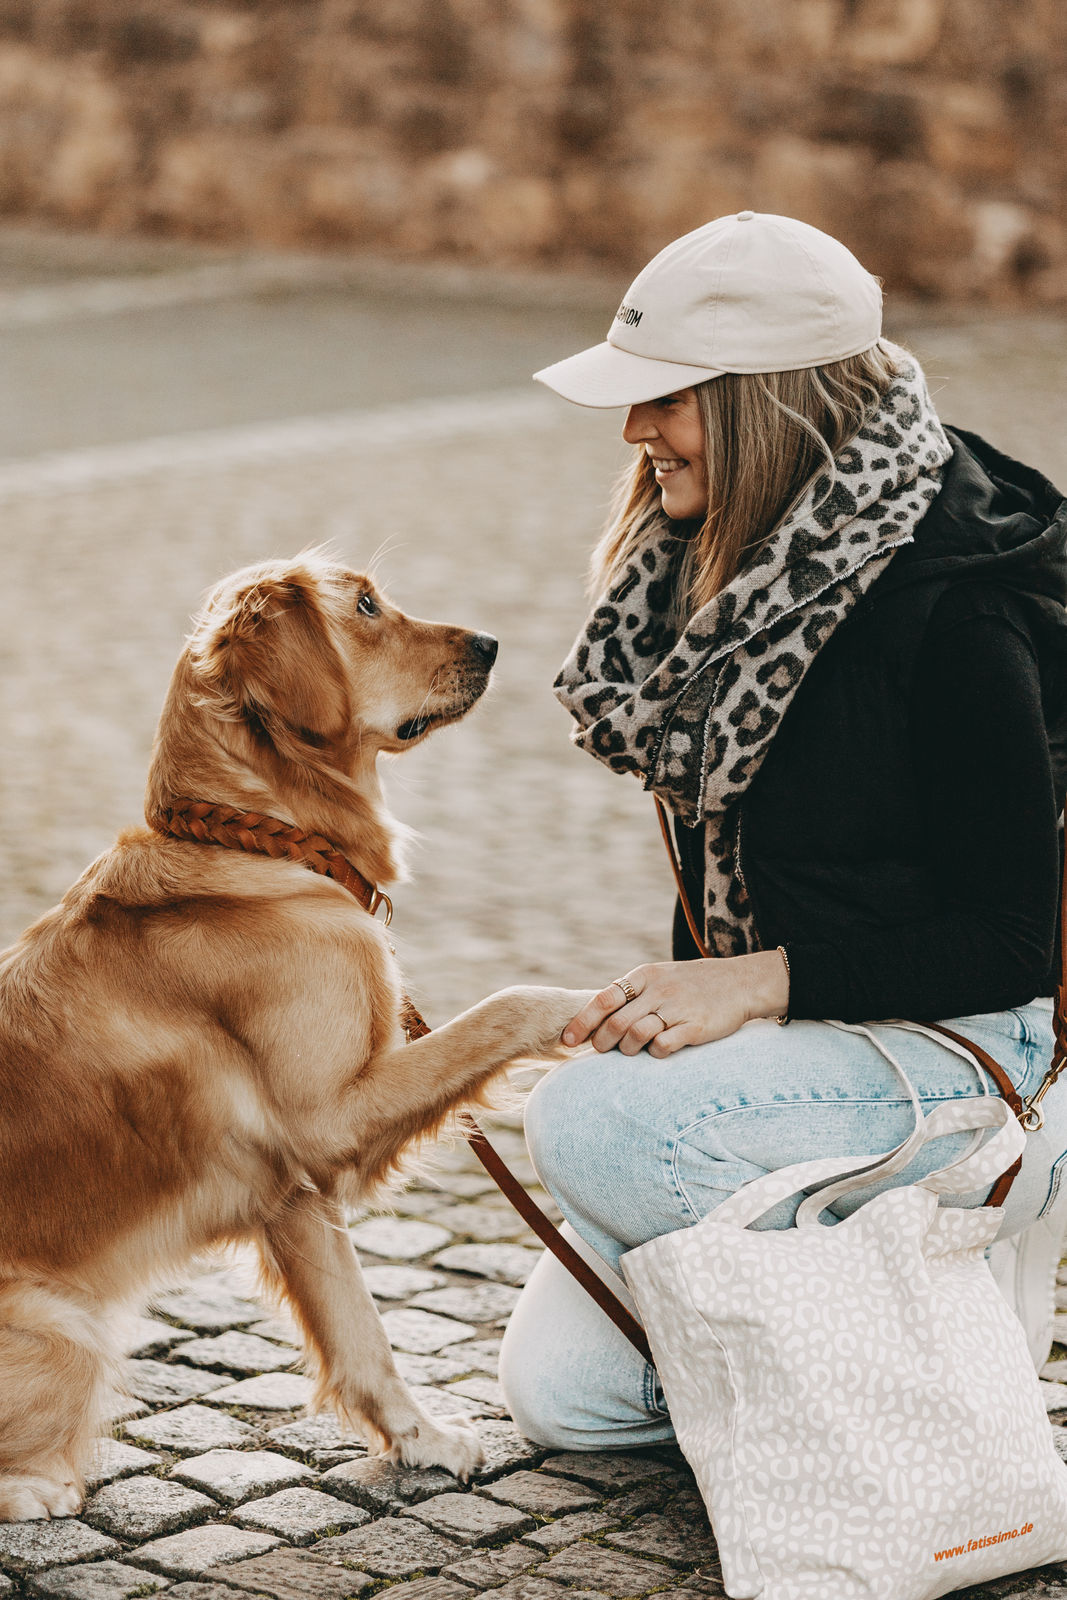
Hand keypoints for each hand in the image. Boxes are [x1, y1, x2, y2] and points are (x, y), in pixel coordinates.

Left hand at [561, 952, 789, 1058]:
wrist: (741, 983)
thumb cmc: (694, 984)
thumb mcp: (661, 977)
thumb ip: (632, 994)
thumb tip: (596, 1020)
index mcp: (645, 975)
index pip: (603, 999)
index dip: (582, 1022)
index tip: (567, 1041)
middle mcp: (658, 990)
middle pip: (615, 1023)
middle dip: (601, 1043)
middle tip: (599, 1052)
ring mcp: (677, 1008)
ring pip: (635, 1036)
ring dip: (627, 1050)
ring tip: (630, 1052)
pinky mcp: (695, 1027)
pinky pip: (663, 1047)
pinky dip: (655, 1053)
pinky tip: (659, 1051)